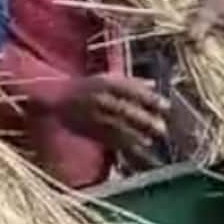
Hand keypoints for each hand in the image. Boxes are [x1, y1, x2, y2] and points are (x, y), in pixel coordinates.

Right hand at [55, 74, 170, 161]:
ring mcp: (92, 114)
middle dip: (143, 119)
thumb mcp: (107, 78)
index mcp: (105, 82)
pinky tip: (138, 145)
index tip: (166, 105)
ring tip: (150, 140)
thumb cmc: (87, 86)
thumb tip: (155, 84)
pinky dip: (124, 142)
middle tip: (161, 128)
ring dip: (134, 134)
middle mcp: (99, 98)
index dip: (149, 98)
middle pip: (123, 109)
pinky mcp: (88, 128)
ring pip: (115, 126)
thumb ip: (131, 82)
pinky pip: (107, 137)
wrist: (57, 97)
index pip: (130, 90)